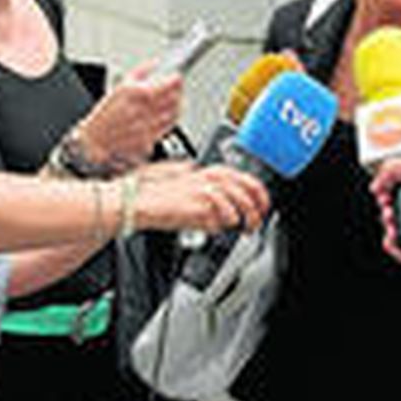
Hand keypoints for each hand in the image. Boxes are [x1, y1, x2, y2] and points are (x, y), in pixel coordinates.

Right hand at [74, 61, 183, 171]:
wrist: (95, 139)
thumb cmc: (104, 114)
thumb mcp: (119, 87)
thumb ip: (140, 72)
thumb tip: (154, 64)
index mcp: (135, 94)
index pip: (167, 85)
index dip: (176, 80)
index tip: (177, 78)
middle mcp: (142, 111)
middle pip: (174, 99)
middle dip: (179, 92)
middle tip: (177, 89)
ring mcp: (146, 127)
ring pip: (173, 115)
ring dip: (176, 107)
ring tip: (173, 103)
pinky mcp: (148, 140)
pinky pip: (166, 129)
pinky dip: (169, 122)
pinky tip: (165, 117)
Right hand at [132, 160, 268, 234]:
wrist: (138, 202)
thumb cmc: (155, 196)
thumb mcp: (186, 185)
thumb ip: (206, 189)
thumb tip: (224, 207)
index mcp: (207, 172)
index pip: (244, 178)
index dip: (259, 193)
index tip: (263, 206)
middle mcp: (207, 178)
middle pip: (246, 187)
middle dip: (258, 206)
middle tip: (257, 221)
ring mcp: (203, 191)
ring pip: (239, 201)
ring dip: (247, 217)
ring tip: (246, 228)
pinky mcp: (197, 206)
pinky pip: (221, 216)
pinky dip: (224, 223)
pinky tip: (220, 227)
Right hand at [371, 156, 400, 266]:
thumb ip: (392, 167)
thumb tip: (378, 184)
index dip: (390, 187)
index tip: (383, 188)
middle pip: (398, 209)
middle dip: (386, 207)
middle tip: (387, 203)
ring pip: (399, 231)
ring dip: (388, 226)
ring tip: (391, 219)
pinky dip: (394, 247)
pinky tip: (391, 238)